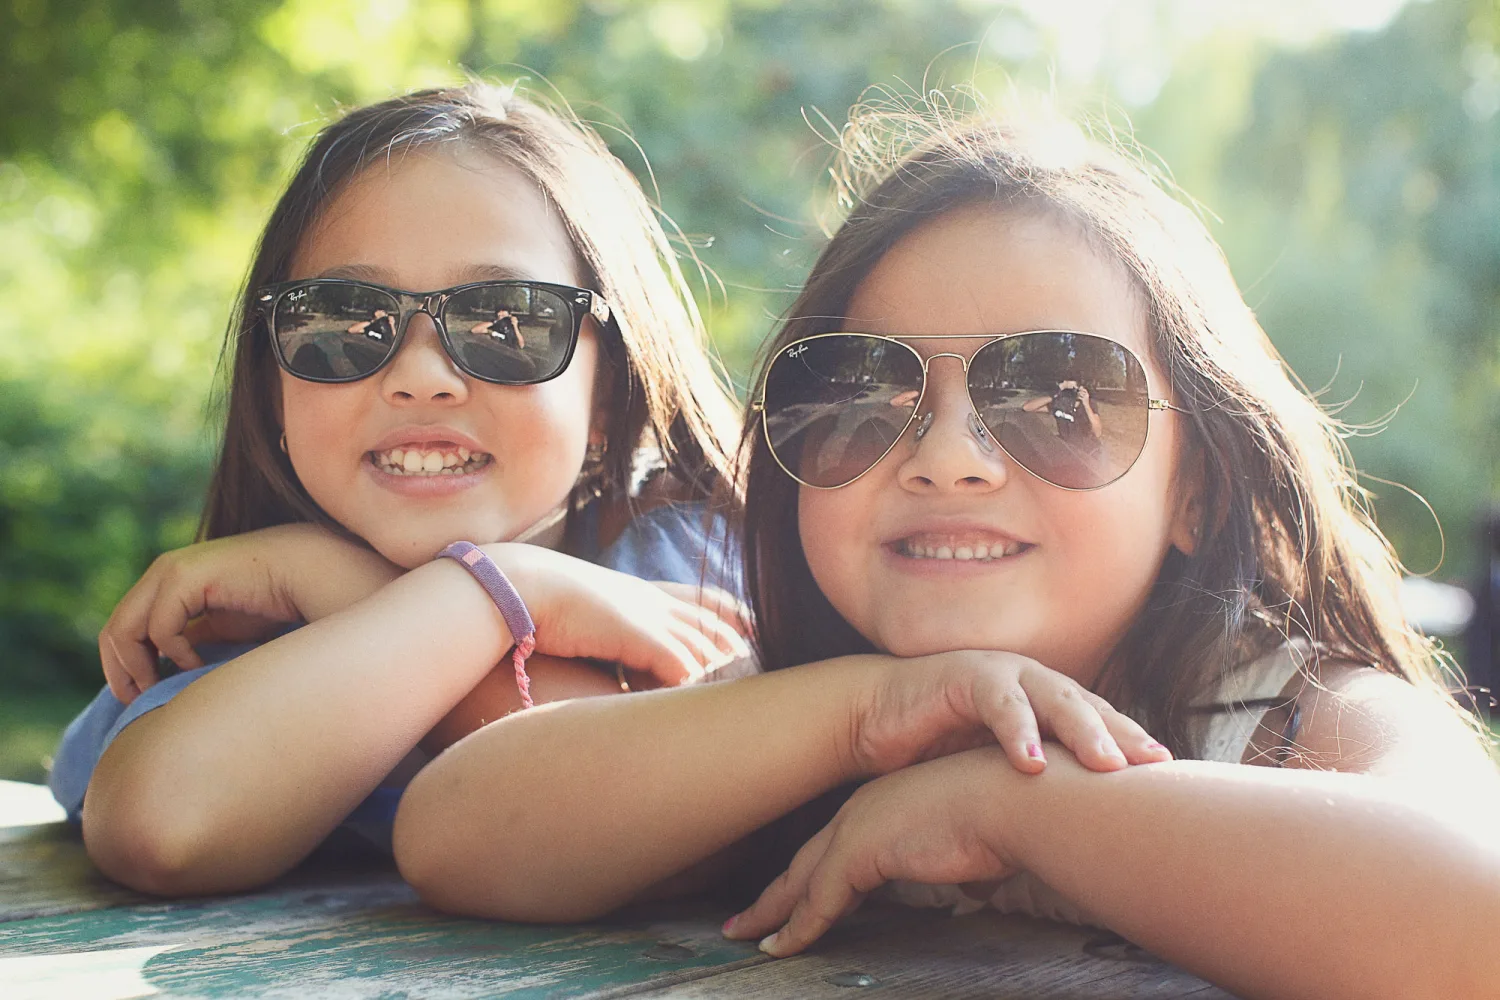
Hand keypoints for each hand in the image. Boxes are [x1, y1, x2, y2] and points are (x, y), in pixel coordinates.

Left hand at [99, 524, 401, 701]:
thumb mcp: (225, 631)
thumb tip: (165, 683)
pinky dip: (173, 654)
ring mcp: (171, 571)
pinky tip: (197, 666)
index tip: (139, 700)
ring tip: (161, 690)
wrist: (313, 574)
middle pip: (115, 630)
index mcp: (171, 584)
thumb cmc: (277, 604)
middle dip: (121, 672)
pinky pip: (160, 627)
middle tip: (138, 703)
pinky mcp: (185, 576)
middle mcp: (164, 573)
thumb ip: (195, 645)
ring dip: (138, 667)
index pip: (124, 628)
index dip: (124, 667)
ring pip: (125, 629)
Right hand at [484, 544, 751, 687]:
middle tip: (760, 673)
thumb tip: (612, 650)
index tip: (755, 633)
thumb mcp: (586, 613)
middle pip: (717, 624)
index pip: (707, 601)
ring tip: (736, 704)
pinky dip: (693, 685)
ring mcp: (651, 618)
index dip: (734, 617)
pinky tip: (695, 704)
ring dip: (719, 676)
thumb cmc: (541, 603)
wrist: (521, 586)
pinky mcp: (640, 636)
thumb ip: (609, 629)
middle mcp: (655, 603)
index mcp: (643, 594)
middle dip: (739, 650)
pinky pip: (683, 666)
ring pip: (706, 648)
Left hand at [724, 749, 1018, 955]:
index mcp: (888, 805)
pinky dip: (797, 927)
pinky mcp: (857, 852)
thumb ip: (961, 868)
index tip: (794, 897)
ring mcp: (856, 829)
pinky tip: (780, 947)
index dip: (813, 875)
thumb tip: (969, 891)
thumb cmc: (1006, 818)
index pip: (839, 848)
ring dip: (772, 911)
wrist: (1012, 799)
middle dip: (776, 892)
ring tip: (745, 934)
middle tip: (745, 918)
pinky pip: (817, 901)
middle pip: (806, 861)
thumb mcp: (975, 846)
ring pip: (800, 881)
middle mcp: (864, 811)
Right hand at [848, 649, 1170, 777]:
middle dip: (1124, 736)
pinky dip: (1016, 731)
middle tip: (1155, 766)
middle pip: (1090, 708)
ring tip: (1105, 766)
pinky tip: (1029, 762)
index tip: (1172, 780)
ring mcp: (1002, 675)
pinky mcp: (964, 676)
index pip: (1100, 725)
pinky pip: (998, 703)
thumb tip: (1079, 843)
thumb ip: (1037, 792)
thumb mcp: (998, 771)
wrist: (876, 719)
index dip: (1133, 747)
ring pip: (1053, 699)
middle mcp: (1033, 683)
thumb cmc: (938, 748)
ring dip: (1081, 731)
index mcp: (1047, 703)